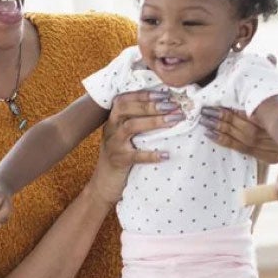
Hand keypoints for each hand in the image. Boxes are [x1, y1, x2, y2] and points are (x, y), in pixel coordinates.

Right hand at [88, 90, 182, 206]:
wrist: (103, 184)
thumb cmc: (120, 156)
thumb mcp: (124, 136)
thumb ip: (136, 122)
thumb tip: (167, 108)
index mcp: (113, 119)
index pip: (125, 99)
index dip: (144, 94)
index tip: (165, 93)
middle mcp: (111, 129)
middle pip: (127, 109)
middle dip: (152, 105)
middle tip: (174, 106)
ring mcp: (113, 145)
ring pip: (131, 127)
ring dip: (154, 122)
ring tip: (174, 120)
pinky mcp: (118, 162)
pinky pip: (135, 156)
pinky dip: (152, 155)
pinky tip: (167, 155)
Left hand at [198, 53, 277, 163]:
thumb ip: (272, 72)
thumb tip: (270, 55)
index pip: (248, 111)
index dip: (228, 108)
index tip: (213, 102)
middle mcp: (274, 130)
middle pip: (243, 124)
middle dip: (221, 117)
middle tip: (205, 111)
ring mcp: (271, 145)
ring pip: (239, 136)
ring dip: (219, 128)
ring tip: (204, 120)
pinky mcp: (267, 157)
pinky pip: (240, 149)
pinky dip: (222, 141)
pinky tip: (209, 134)